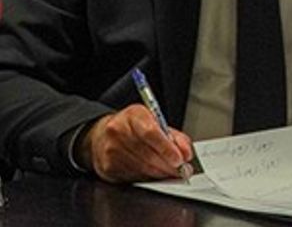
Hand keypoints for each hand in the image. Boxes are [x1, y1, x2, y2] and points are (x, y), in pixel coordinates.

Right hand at [77, 104, 193, 183]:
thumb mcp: (156, 123)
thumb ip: (175, 137)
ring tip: (171, 172)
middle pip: (147, 154)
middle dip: (168, 165)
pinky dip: (148, 178)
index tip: (180, 159)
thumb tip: (186, 154)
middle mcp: (118, 131)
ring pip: (141, 168)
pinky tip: (154, 173)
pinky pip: (133, 177)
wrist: (103, 135)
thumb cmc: (135, 128)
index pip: (151, 133)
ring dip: (160, 173)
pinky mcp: (107, 167)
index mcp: (133, 115)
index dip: (167, 149)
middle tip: (182, 170)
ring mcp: (110, 150)